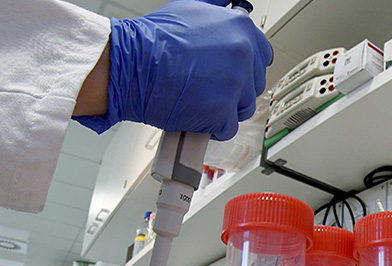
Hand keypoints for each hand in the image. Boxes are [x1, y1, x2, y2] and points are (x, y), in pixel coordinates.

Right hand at [75, 0, 272, 140]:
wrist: (129, 64)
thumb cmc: (152, 41)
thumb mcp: (191, 11)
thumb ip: (218, 18)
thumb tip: (231, 13)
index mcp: (239, 27)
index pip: (262, 55)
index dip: (246, 68)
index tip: (234, 73)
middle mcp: (242, 52)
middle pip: (254, 84)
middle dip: (234, 90)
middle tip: (208, 87)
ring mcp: (234, 82)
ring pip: (243, 107)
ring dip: (224, 109)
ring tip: (198, 99)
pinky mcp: (222, 110)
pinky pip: (228, 128)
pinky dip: (212, 127)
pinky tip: (195, 114)